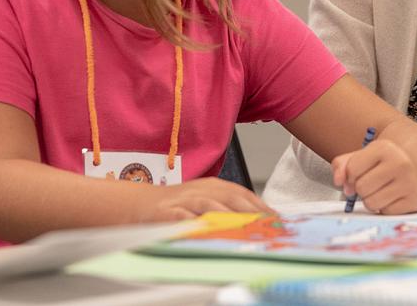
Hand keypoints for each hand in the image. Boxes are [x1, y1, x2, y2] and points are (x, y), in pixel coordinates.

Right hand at [139, 177, 273, 221]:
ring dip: (226, 215)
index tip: (276, 219)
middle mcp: (201, 190)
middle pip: (229, 197)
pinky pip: (181, 217)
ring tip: (241, 226)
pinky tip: (203, 230)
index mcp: (214, 186)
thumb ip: (229, 207)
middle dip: (249, 210)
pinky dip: (193, 223)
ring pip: (208, 205)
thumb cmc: (179, 204)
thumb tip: (260, 220)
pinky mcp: (166, 212)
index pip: (242, 193)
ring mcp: (184, 200)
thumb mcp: (207, 201)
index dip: (259, 205)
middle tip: (265, 224)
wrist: (140, 203)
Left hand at [331, 139, 416, 213]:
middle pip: (361, 188)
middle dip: (362, 189)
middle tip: (374, 182)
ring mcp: (409, 183)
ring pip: (371, 203)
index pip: (352, 169)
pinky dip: (385, 207)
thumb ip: (344, 164)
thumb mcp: (368, 154)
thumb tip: (337, 181)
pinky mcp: (415, 200)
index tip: (360, 173)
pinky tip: (394, 197)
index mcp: (385, 148)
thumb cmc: (390, 161)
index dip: (351, 175)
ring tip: (383, 190)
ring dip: (372, 200)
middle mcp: (400, 163)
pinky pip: (385, 212)